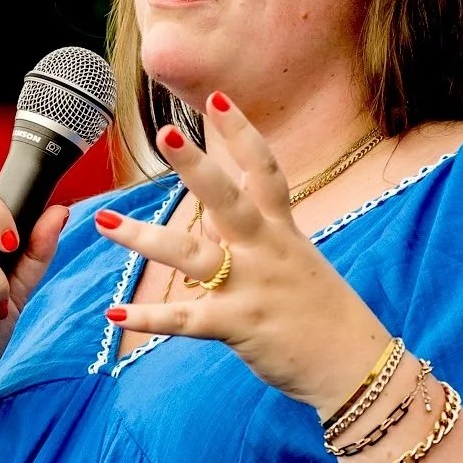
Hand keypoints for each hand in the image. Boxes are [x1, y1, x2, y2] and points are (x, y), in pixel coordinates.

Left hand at [94, 95, 391, 413]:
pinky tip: (116, 314)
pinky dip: (150, 318)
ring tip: (106, 222)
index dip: (242, 133)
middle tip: (166, 133)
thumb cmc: (326, 316)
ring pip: (192, 255)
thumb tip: (217, 219)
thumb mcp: (298, 265)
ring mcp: (252, 287)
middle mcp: (267, 252)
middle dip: (196, 166)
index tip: (217, 97)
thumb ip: (256, 240)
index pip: (265, 172)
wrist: (356, 365)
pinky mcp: (240, 326)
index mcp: (283, 234)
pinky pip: (186, 320)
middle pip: (228, 199)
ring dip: (145, 238)